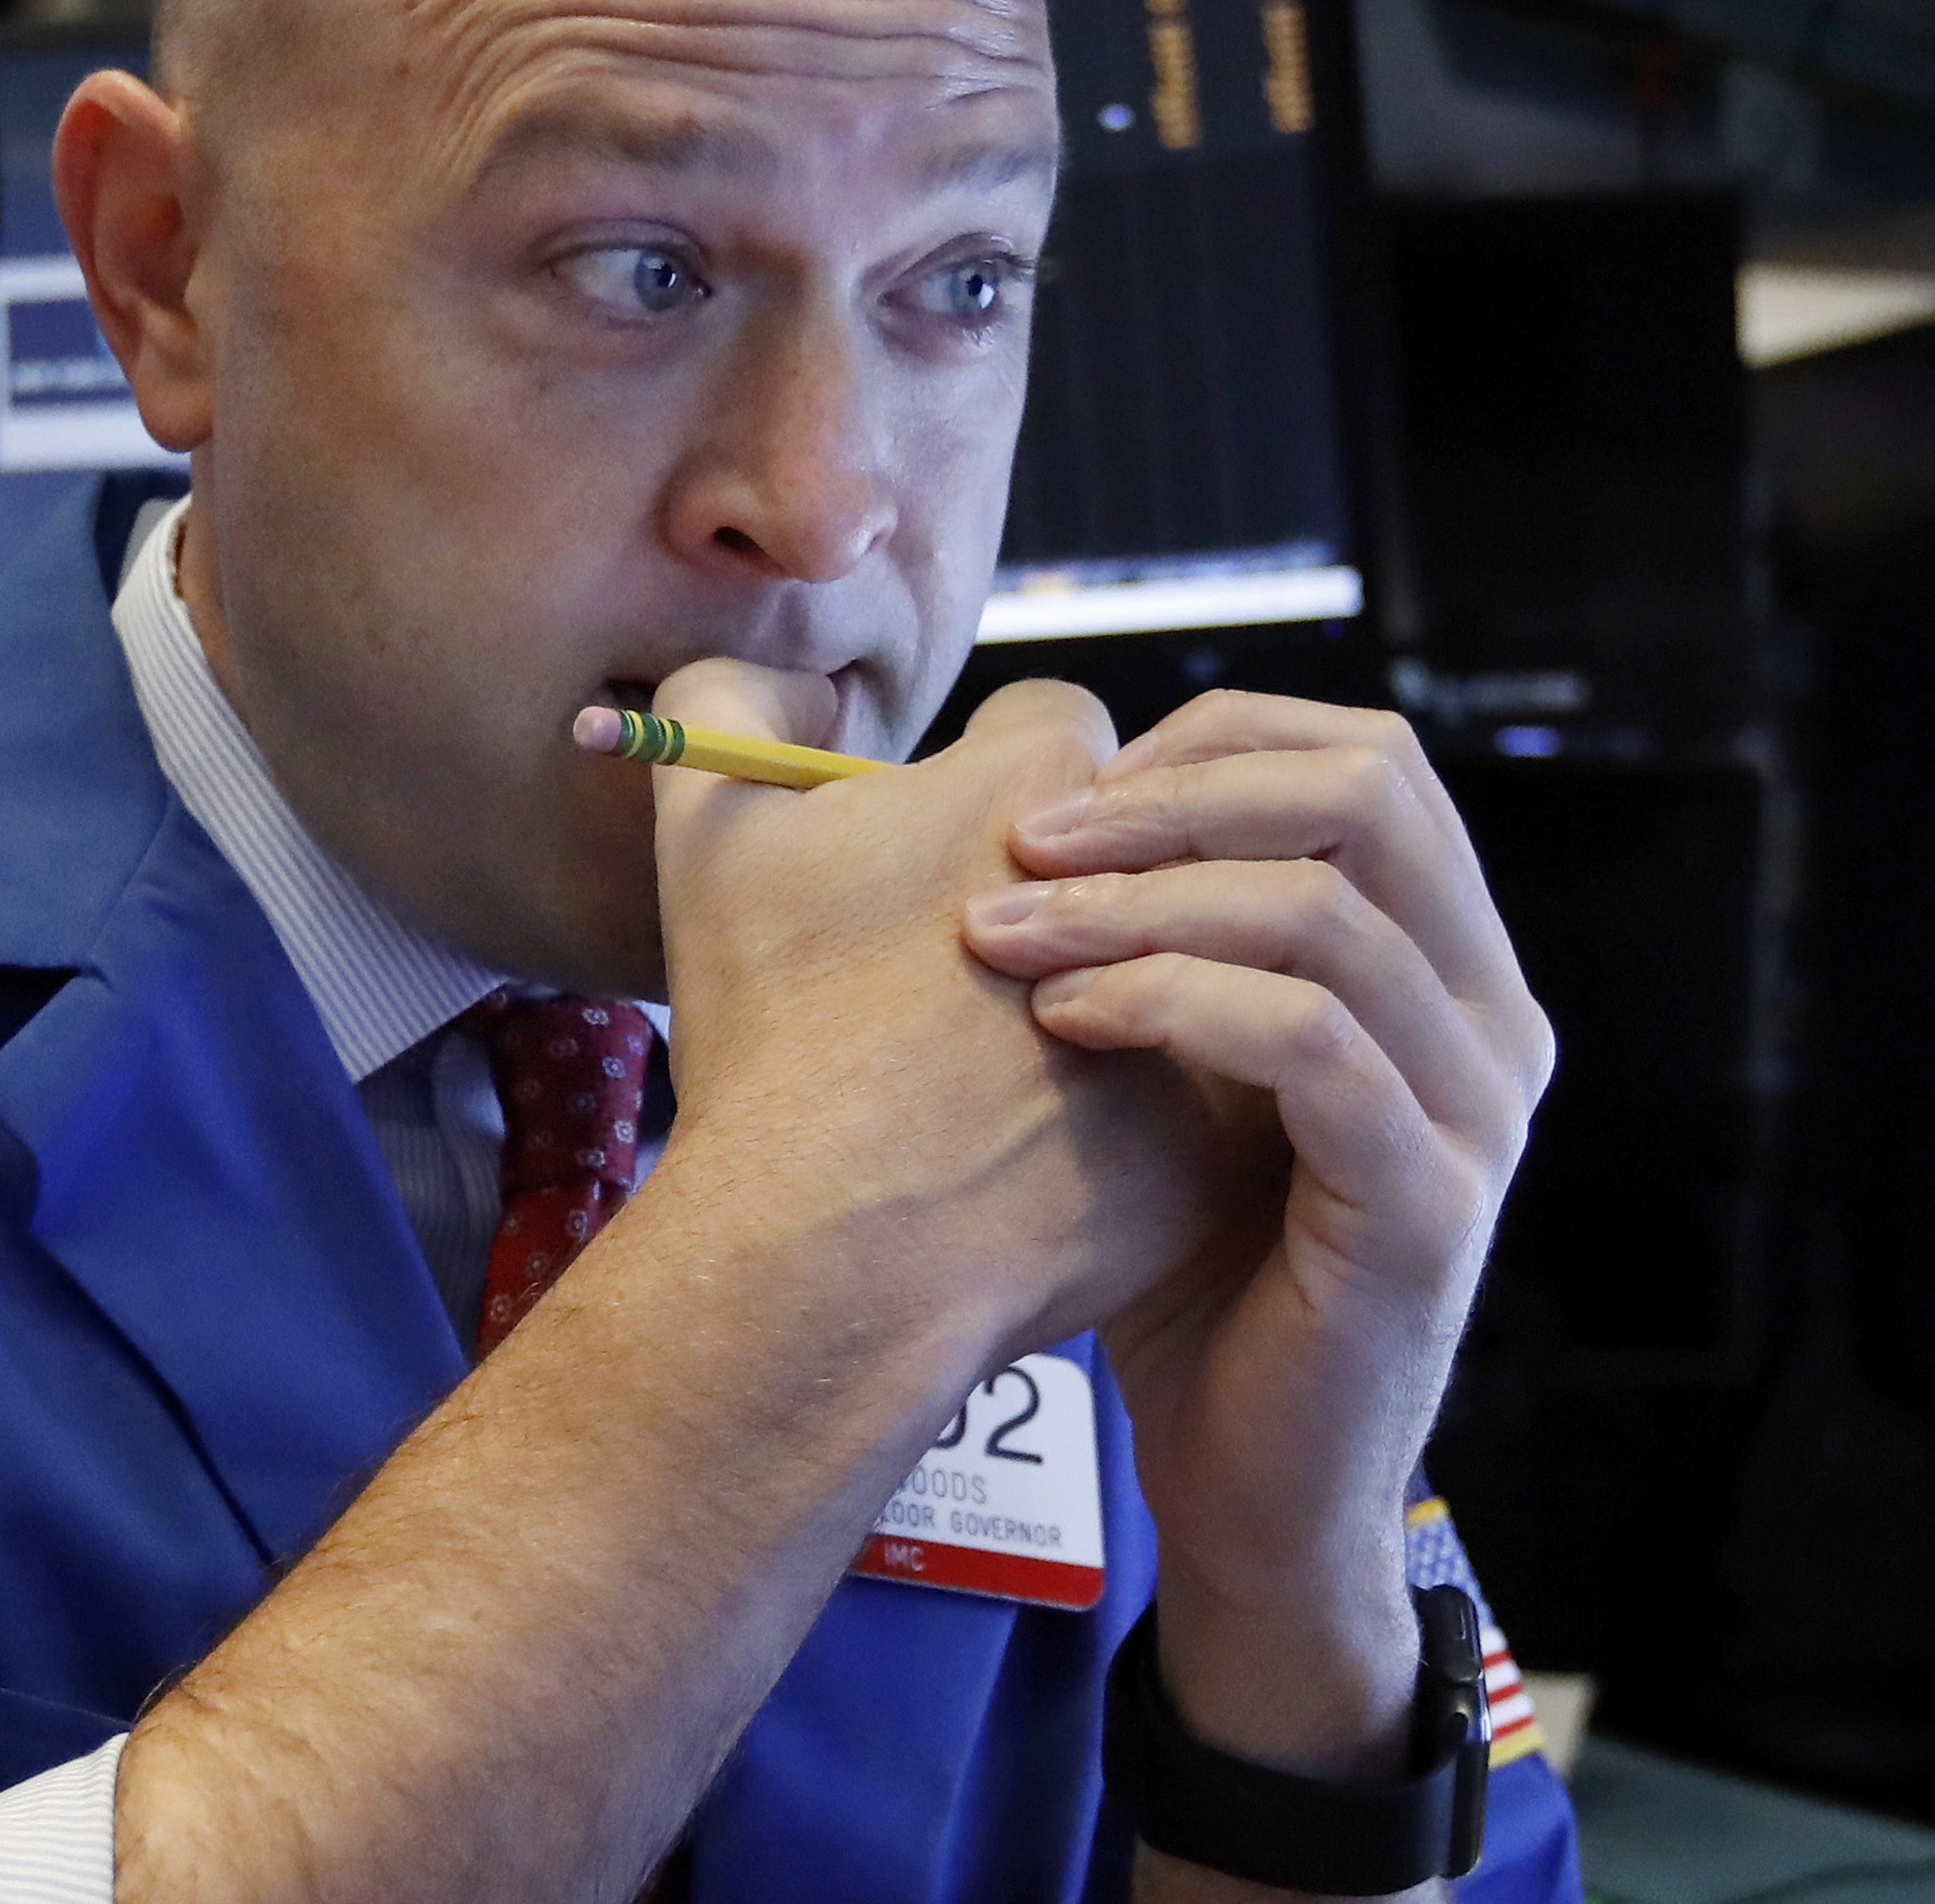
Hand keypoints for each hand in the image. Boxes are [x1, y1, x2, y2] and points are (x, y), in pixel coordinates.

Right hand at [642, 660, 1228, 1363]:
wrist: (834, 1253)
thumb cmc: (774, 1035)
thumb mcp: (709, 832)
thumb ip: (730, 703)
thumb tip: (789, 681)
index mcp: (1037, 783)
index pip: (1050, 729)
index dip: (979, 789)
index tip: (931, 863)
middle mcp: (1153, 879)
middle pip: (1131, 850)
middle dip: (1071, 892)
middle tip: (963, 974)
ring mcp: (1203, 1011)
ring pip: (1176, 967)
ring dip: (1115, 989)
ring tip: (999, 1070)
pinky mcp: (1225, 1137)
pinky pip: (1199, 1093)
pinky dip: (1139, 1115)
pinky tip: (1051, 1157)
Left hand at [956, 694, 1548, 1769]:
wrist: (1245, 1484)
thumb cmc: (1189, 1263)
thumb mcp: (1187, 1065)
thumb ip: (1178, 936)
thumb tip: (1063, 784)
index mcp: (1449, 966)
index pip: (1373, 760)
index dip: (1217, 741)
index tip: (1064, 786)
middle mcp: (1494, 1021)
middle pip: (1370, 799)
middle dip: (1178, 797)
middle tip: (1023, 843)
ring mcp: (1475, 1114)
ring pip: (1326, 915)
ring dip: (1139, 902)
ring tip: (1003, 935)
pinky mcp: (1424, 1206)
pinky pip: (1309, 1045)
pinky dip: (1171, 1004)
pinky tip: (1064, 1021)